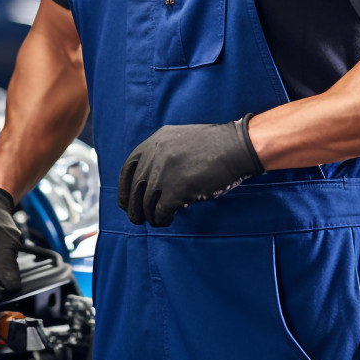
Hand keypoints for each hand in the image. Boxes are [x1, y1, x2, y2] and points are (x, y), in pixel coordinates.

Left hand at [118, 117, 263, 226]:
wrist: (235, 147)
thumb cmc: (214, 145)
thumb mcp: (180, 140)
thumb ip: (162, 154)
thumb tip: (150, 180)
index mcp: (154, 142)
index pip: (128, 169)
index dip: (124, 188)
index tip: (125, 202)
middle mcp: (154, 156)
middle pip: (135, 189)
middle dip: (134, 208)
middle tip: (138, 218)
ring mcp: (164, 173)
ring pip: (146, 204)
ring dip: (150, 216)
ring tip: (158, 220)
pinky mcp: (176, 190)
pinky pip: (160, 212)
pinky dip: (162, 219)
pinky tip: (169, 219)